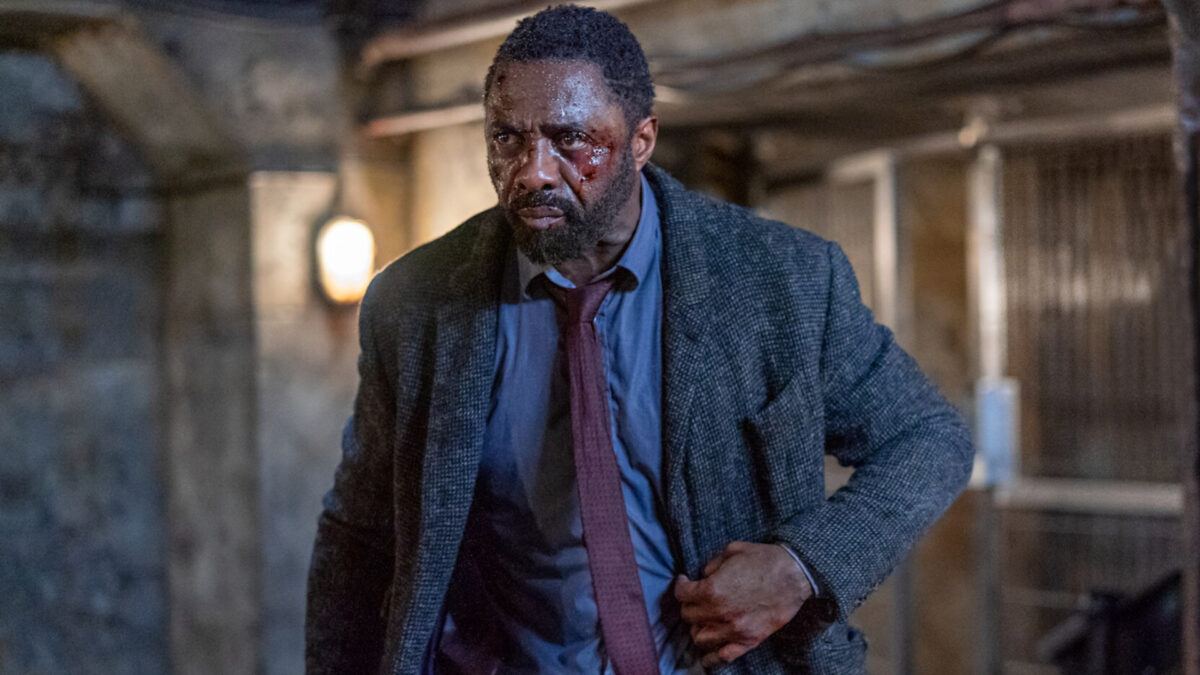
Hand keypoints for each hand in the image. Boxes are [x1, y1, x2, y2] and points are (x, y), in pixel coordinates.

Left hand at [674, 541, 812, 667]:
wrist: (795, 574)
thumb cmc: (764, 559)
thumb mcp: (732, 551)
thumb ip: (711, 565)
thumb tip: (703, 576)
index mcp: (712, 590)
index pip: (682, 594)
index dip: (681, 586)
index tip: (684, 582)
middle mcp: (719, 613)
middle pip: (689, 616)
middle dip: (689, 605)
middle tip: (696, 598)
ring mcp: (734, 630)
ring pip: (700, 638)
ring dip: (698, 627)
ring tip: (703, 619)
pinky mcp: (749, 641)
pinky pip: (722, 656)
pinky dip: (711, 655)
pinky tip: (708, 648)